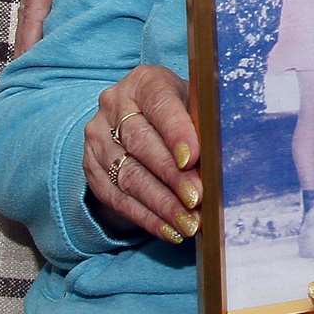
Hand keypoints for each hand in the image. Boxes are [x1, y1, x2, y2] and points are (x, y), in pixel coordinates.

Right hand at [84, 65, 201, 243]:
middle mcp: (113, 105)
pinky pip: (117, 198)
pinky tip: (170, 231)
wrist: (139, 116)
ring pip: (128, 176)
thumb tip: (223, 153)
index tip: (193, 157)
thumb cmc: (180, 109)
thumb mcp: (193, 102)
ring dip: (161, 204)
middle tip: (197, 199)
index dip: (176, 132)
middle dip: (172, 176)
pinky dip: (147, 218)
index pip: (160, 105)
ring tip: (189, 224)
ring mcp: (97, 138)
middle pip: (142, 144)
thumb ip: (203, 121)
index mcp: (143, 82)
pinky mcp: (91, 168)